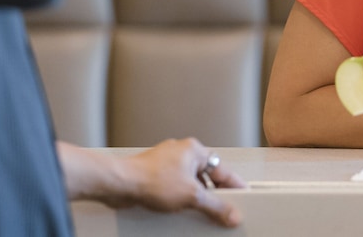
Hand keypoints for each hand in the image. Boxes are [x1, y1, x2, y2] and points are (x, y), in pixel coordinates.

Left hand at [114, 138, 245, 225]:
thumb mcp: (191, 196)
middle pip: (207, 176)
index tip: (243, 196)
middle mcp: (182, 153)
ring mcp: (168, 163)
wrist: (120, 183)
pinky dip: (181, 199)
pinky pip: (176, 187)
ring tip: (199, 211)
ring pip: (191, 183)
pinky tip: (180, 210)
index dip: (235, 185)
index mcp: (195, 150)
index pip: (223, 169)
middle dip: (214, 194)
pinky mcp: (156, 175)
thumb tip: (232, 213)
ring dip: (196, 198)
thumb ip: (215, 206)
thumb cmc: (150, 179)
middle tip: (222, 208)